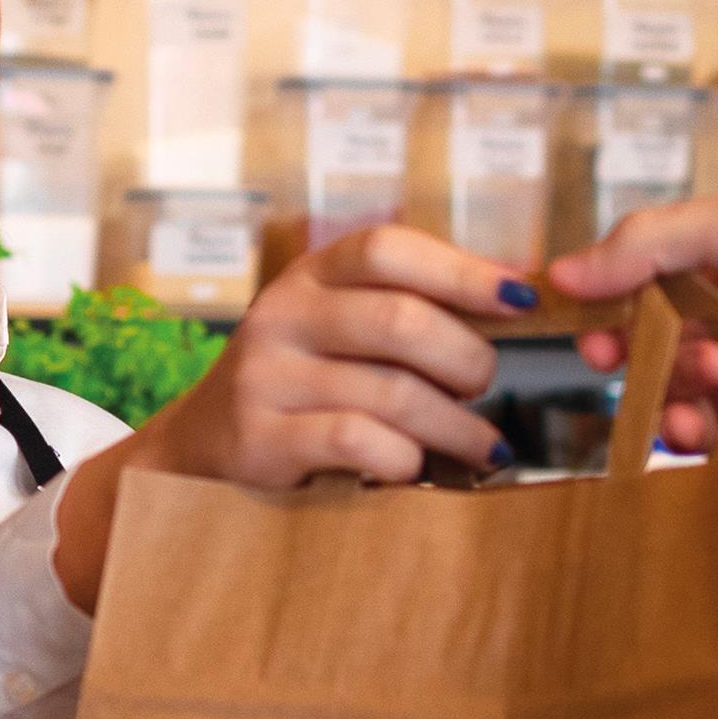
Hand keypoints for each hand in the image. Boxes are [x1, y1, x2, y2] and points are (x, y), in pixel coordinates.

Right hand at [53, 223, 532, 609]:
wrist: (196, 448)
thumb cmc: (298, 385)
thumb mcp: (336, 328)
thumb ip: (406, 308)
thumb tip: (517, 292)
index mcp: (311, 277)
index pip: (388, 250)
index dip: (461, 270)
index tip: (521, 297)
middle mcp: (283, 315)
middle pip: (400, 321)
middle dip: (467, 359)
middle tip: (486, 387)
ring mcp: (266, 376)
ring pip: (391, 392)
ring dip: (455, 425)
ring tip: (482, 445)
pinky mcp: (259, 438)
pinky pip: (356, 441)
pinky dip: (404, 458)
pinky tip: (419, 468)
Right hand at [544, 191, 717, 467]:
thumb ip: (654, 243)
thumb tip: (566, 271)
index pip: (652, 283)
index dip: (613, 307)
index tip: (587, 331)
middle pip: (665, 348)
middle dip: (642, 359)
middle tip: (631, 365)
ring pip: (694, 403)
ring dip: (675, 401)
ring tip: (701, 393)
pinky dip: (710, 449)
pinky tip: (708, 439)